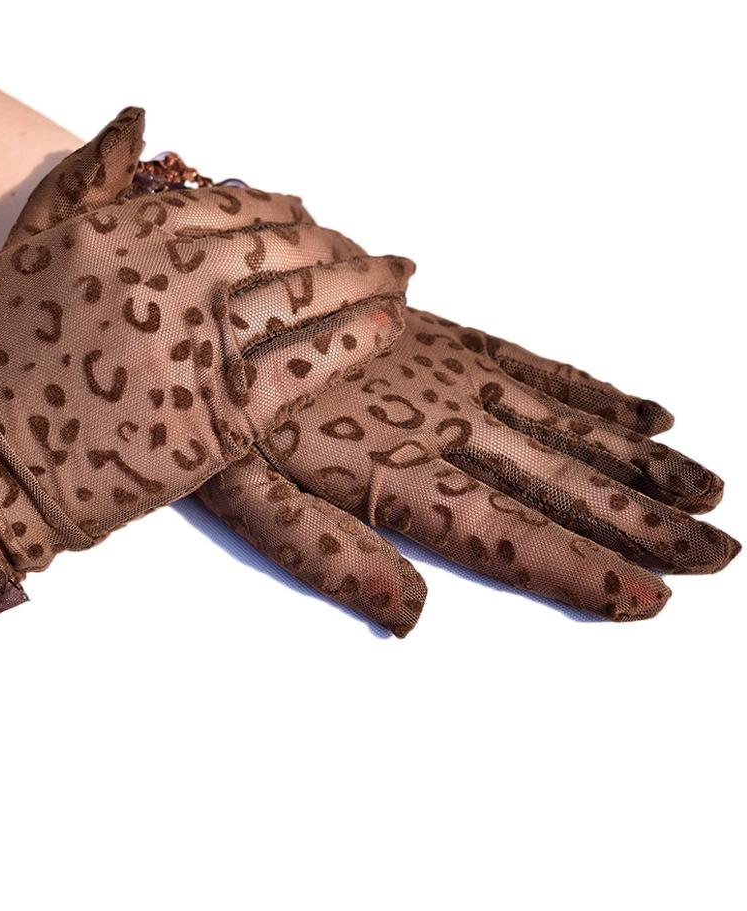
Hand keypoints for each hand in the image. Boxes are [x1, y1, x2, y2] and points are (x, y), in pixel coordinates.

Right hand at [0, 107, 414, 574]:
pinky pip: (309, 364)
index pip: (232, 203)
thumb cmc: (1, 358)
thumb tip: (140, 119)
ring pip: (306, 296)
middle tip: (370, 251)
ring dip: (367, 280)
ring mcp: (201, 347)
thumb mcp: (26, 246)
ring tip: (402, 275)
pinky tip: (390, 322)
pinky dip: (357, 338)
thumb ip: (85, 176)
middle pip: (282, 244)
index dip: (283, 209)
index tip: (309, 217)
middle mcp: (170, 279)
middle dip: (337, 243)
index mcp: (127, 232)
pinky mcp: (224, 416)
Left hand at [198, 305, 739, 631]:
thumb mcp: (245, 495)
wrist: (213, 292)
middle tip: (718, 551)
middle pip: (555, 482)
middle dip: (637, 522)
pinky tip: (642, 409)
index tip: (651, 596)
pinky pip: (531, 364)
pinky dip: (589, 390)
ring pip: (561, 425)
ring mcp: (449, 376)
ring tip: (705, 488)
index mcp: (390, 472)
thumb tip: (411, 617)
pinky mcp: (444, 339)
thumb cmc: (218, 408)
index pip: (503, 534)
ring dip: (636, 462)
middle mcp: (438, 423)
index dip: (578, 568)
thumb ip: (326, 553)